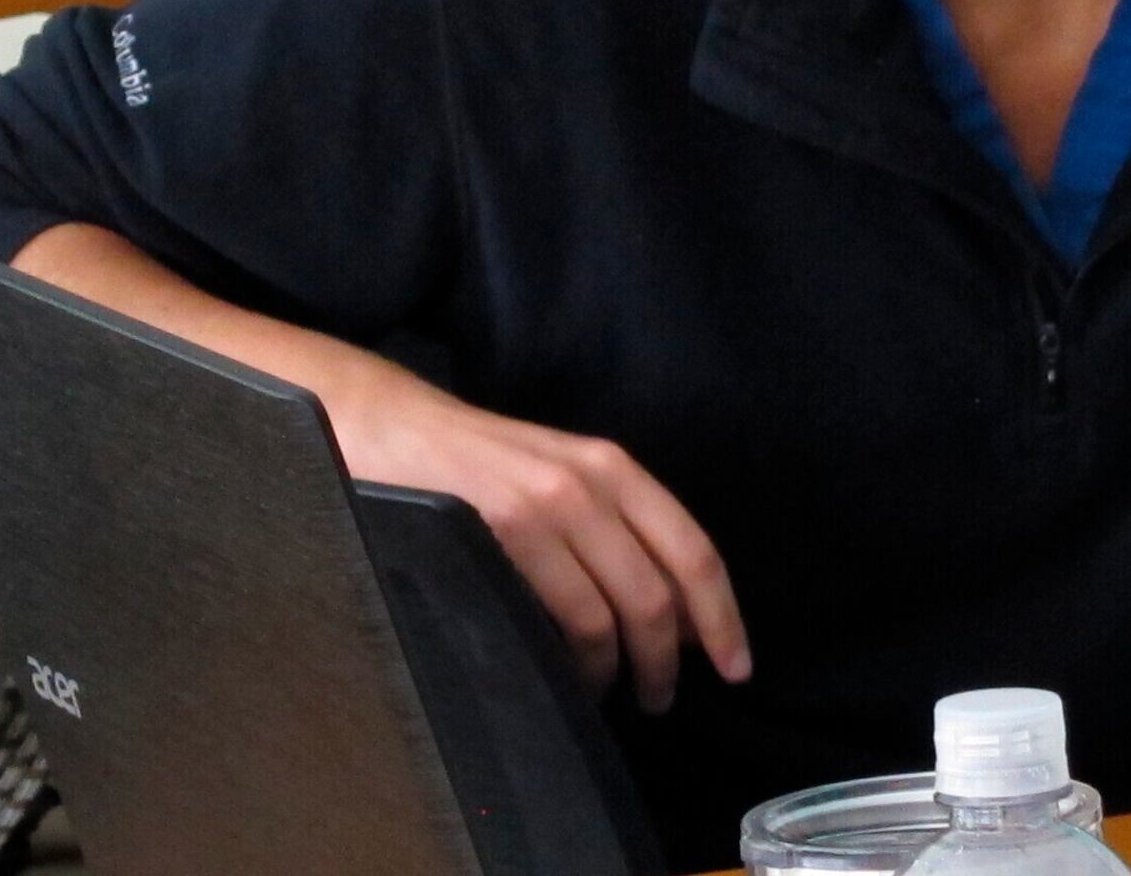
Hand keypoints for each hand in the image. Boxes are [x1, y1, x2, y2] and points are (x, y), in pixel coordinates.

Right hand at [321, 354, 752, 710]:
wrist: (394, 429)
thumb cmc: (479, 467)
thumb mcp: (561, 481)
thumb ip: (614, 535)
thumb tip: (672, 619)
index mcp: (617, 470)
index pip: (693, 550)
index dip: (723, 616)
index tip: (737, 667)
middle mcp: (592, 483)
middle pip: (662, 590)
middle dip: (672, 659)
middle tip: (663, 700)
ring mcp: (548, 506)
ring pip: (618, 611)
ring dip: (627, 669)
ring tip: (617, 696)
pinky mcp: (503, 531)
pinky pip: (565, 615)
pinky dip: (579, 662)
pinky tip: (571, 678)